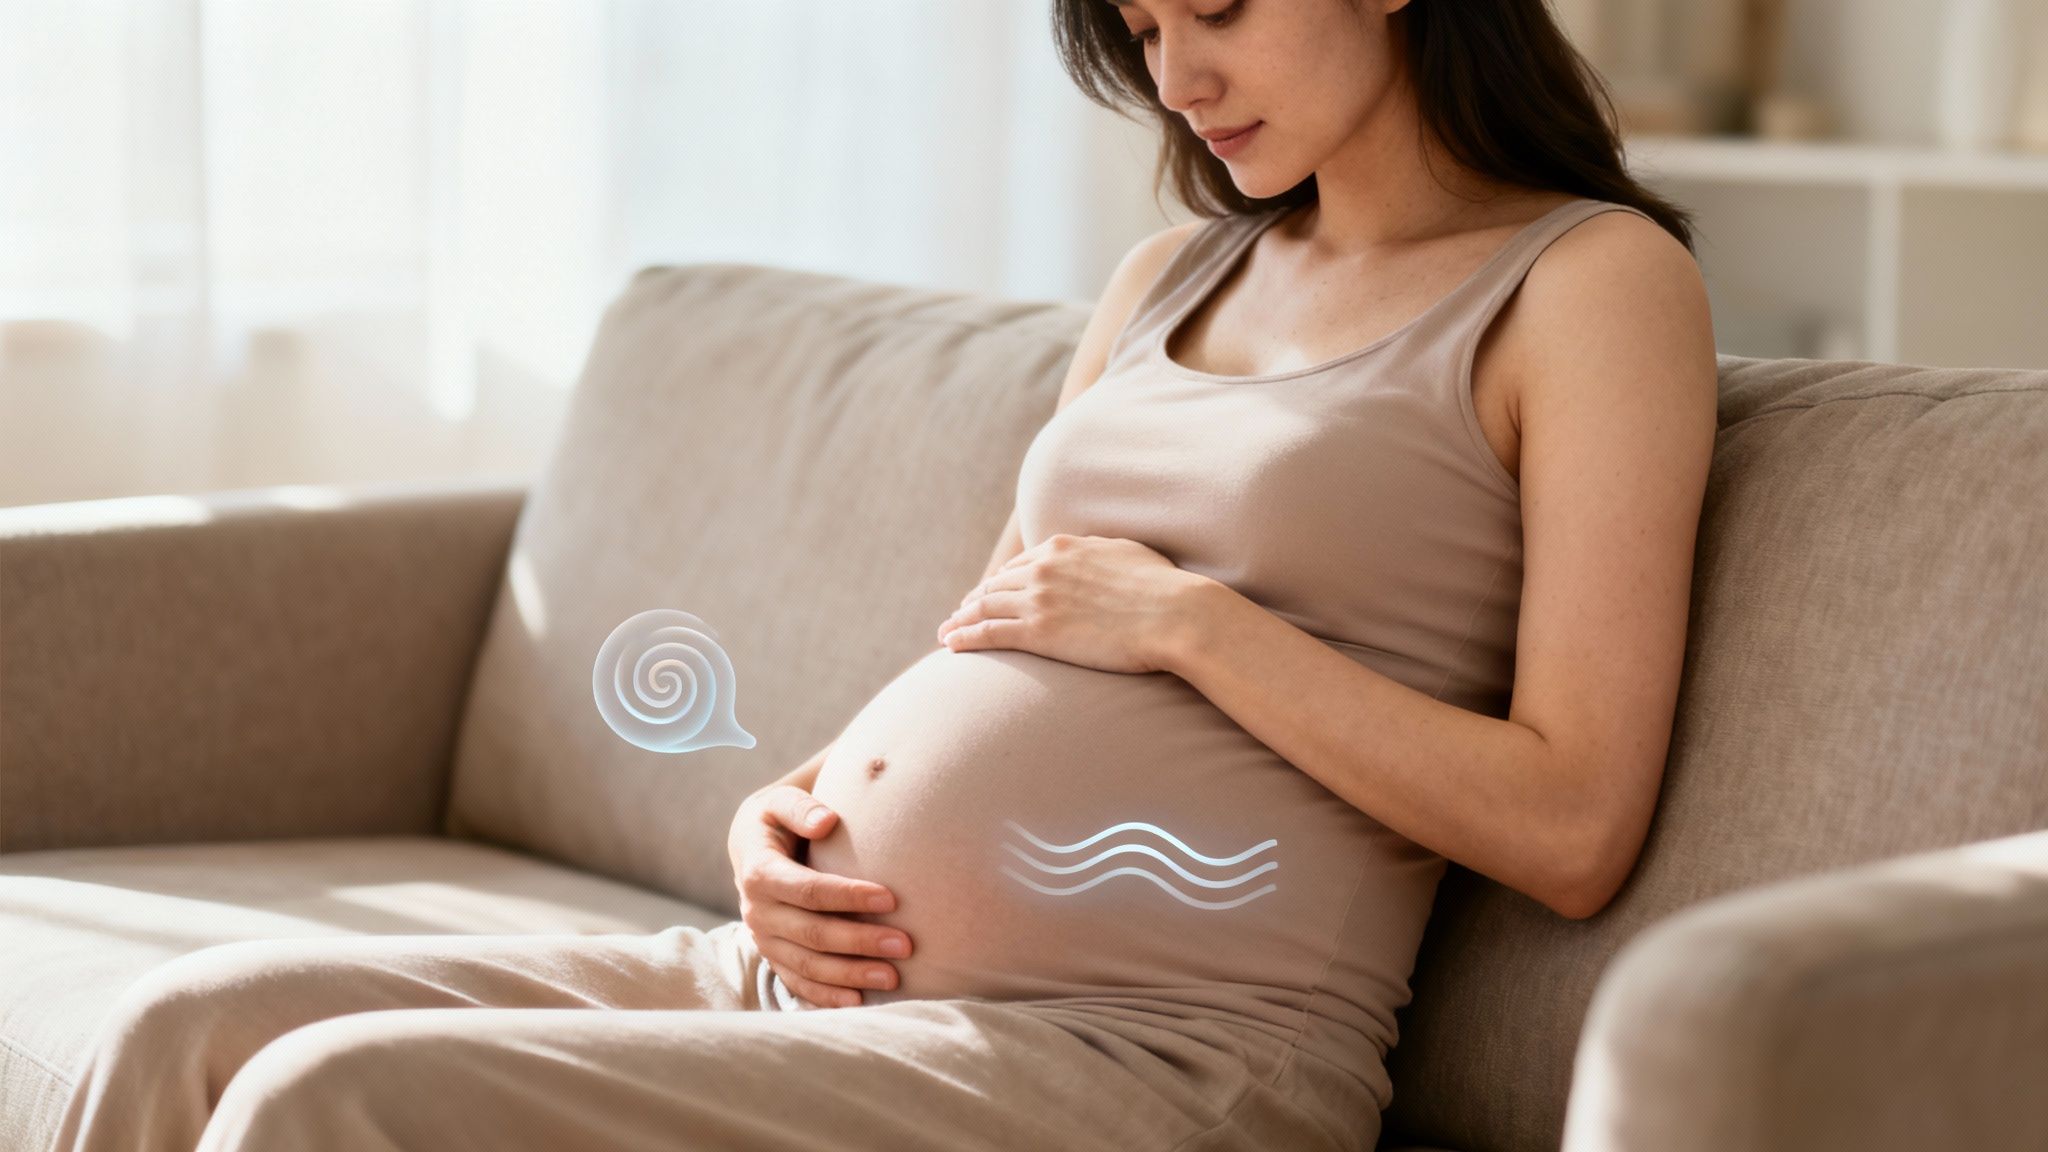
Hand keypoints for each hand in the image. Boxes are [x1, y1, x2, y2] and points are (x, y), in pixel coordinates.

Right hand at [726, 785, 913, 1008]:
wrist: (752, 846)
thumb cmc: (778, 820)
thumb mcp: (780, 802)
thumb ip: (800, 807)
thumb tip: (827, 822)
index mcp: (759, 872)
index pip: (808, 890)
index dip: (848, 896)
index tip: (891, 897)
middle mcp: (757, 912)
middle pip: (812, 933)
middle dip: (860, 941)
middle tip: (906, 945)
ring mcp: (763, 939)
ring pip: (807, 966)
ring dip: (850, 975)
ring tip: (894, 978)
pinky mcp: (773, 957)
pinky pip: (798, 983)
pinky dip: (826, 997)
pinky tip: (859, 1002)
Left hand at [934, 533, 1207, 673]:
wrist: (1174, 615)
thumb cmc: (1163, 588)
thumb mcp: (1128, 554)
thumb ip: (1100, 553)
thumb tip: (1093, 555)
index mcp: (1064, 547)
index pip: (1021, 564)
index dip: (1002, 580)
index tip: (991, 591)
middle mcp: (1043, 568)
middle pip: (996, 585)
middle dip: (974, 599)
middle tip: (959, 613)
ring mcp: (1037, 599)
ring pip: (984, 607)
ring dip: (961, 619)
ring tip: (947, 632)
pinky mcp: (1037, 631)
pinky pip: (988, 632)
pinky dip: (965, 637)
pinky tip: (950, 644)